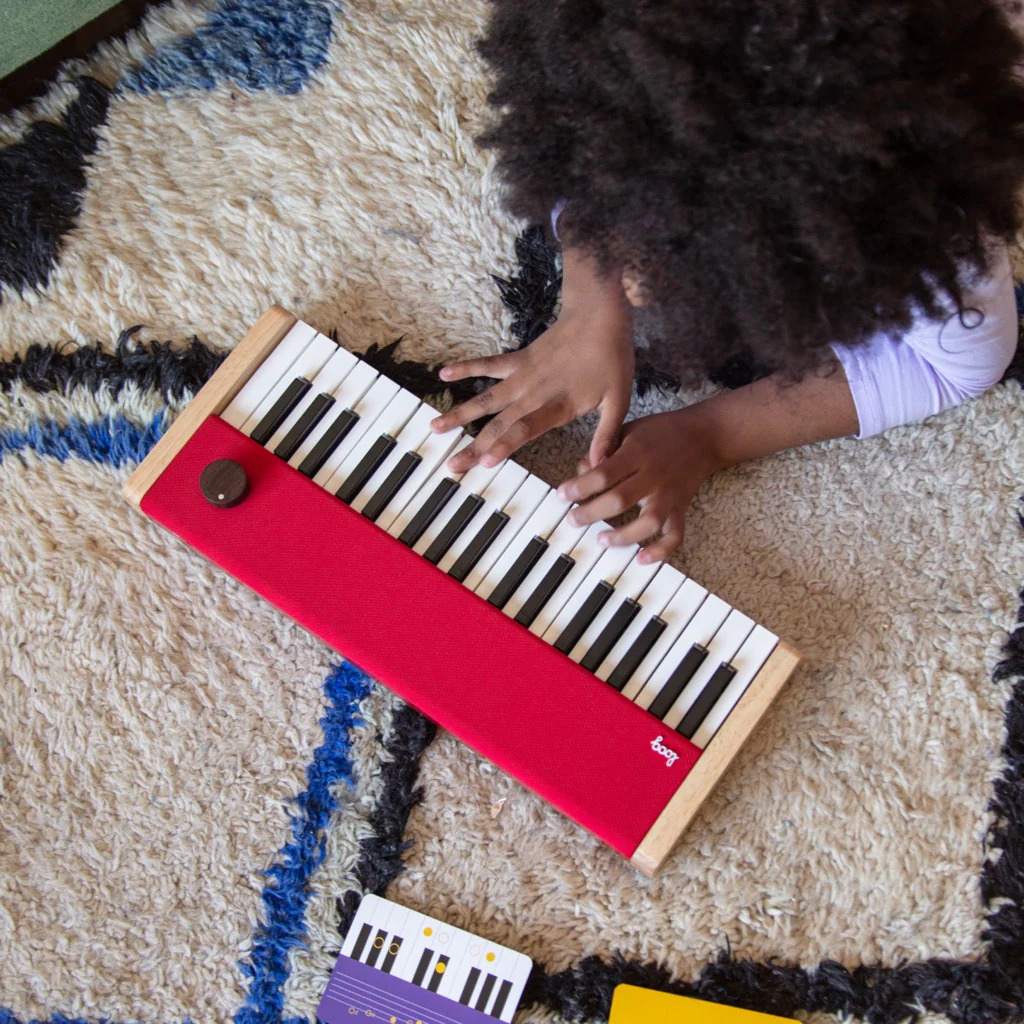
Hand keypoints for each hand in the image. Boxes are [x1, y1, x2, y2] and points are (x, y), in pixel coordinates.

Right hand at [431, 249, 635, 472]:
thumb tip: (599, 465)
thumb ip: (606, 434)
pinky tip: (443, 375)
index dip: (504, 446)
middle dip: (474, 446)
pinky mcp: (519, 360)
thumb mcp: (619, 399)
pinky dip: (465, 368)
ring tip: (434, 427)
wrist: (598, 312)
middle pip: (498, 423)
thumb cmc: (611, 357)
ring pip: (485, 399)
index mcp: (558, 405)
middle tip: (452, 465)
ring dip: (459, 414)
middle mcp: (533, 392)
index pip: (524, 429)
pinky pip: (487, 365)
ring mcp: (522, 375)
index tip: (484, 463)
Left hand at [557, 407, 724, 562]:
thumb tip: (581, 472)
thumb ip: (605, 449)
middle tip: (573, 520)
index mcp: (638, 452)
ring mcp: (669, 495)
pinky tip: (641, 559)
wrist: (705, 435)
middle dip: (591, 513)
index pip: (604, 473)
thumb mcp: (629, 430)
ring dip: (623, 535)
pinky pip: (675, 535)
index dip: (580, 486)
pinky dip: (661, 551)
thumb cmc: (661, 432)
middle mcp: (654, 476)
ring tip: (602, 539)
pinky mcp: (681, 508)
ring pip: (648, 522)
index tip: (562, 494)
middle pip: (620, 499)